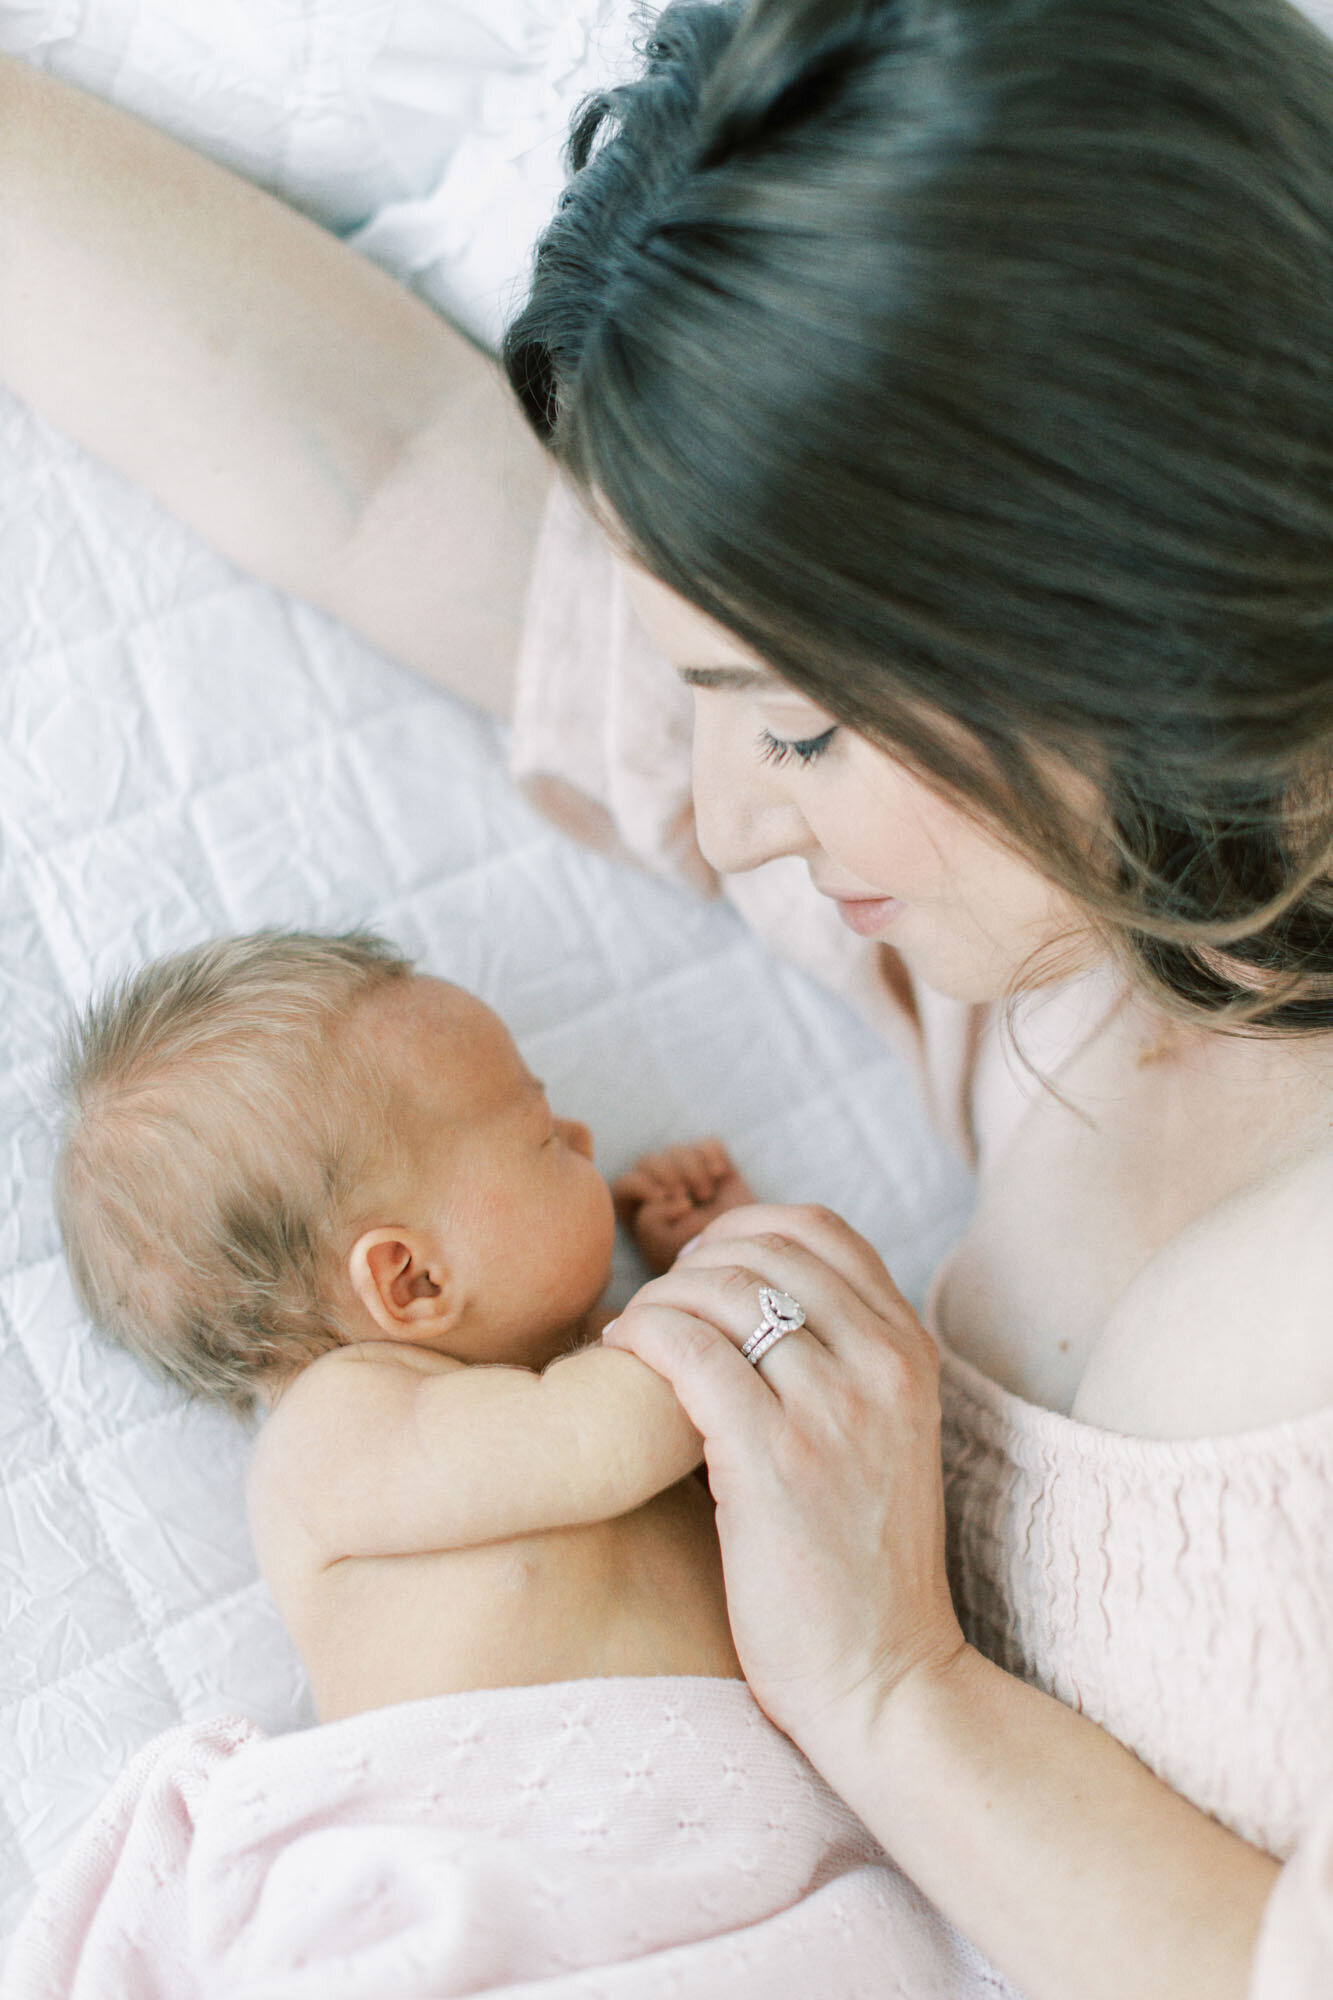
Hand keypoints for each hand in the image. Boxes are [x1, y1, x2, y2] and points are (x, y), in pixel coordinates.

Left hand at [603, 1203, 963, 1769]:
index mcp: (912, 1353)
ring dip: (659, 1298)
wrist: (884, 1680)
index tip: (698, 1266)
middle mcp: (884, 1367)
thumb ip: (836, 1361)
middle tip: (655, 1306)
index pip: (821, 1229)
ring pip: (723, 1290)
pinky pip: (691, 1351)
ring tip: (631, 1335)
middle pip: (765, 1249)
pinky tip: (621, 1356)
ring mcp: (835, 1411)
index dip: (742, 1228)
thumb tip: (734, 1295)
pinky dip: (643, 1335)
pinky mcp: (776, 1460)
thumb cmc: (858, 1567)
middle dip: (692, 1262)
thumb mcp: (880, 1438)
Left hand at [611, 1139, 753, 1273]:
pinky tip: (719, 1175)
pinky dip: (713, 1156)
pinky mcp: (715, 1165)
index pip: (623, 1183)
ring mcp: (689, 1174)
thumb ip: (649, 1219)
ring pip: (678, 1150)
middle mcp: (661, 1187)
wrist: (738, 1251)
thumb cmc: (695, 1252)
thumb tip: (668, 1196)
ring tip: (705, 1195)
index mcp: (640, 1210)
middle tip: (686, 1197)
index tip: (660, 1197)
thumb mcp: (662, 1244)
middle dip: (667, 1174)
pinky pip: (709, 1144)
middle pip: (648, 1161)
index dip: (639, 1184)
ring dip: (693, 1170)